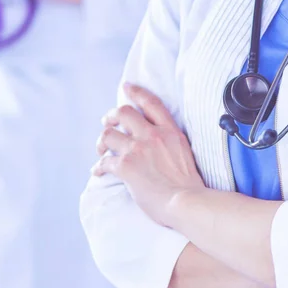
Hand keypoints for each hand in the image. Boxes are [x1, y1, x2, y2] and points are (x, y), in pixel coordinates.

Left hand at [93, 84, 204, 226]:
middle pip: (124, 112)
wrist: (186, 201)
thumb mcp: (184, 151)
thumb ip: (170, 141)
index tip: (126, 86)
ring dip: (101, 142)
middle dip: (112, 116)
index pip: (151, 103)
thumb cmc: (188, 183)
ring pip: (108, 135)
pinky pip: (104, 162)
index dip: (136, 92)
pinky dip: (99, 167)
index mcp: (170, 131)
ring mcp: (138, 149)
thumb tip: (159, 142)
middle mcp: (152, 135)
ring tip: (101, 150)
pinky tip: (98, 171)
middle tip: (108, 122)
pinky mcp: (126, 167)